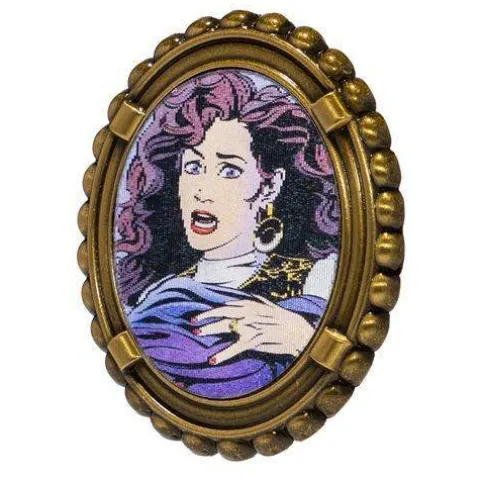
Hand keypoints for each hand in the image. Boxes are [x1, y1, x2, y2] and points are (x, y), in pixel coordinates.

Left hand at [191, 295, 314, 364]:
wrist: (298, 330)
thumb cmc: (282, 319)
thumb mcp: (266, 307)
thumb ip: (251, 304)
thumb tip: (238, 302)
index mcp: (250, 305)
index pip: (225, 306)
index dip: (210, 311)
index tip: (197, 316)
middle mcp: (249, 313)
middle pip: (223, 314)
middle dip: (206, 318)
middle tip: (192, 323)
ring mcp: (252, 326)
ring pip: (227, 328)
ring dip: (211, 330)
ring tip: (198, 334)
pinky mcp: (257, 340)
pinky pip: (236, 348)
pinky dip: (224, 354)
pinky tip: (212, 360)